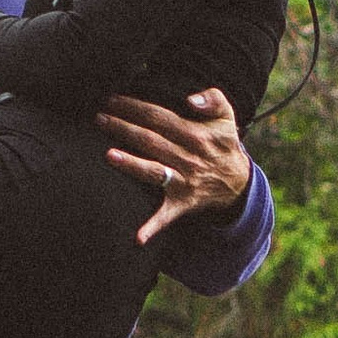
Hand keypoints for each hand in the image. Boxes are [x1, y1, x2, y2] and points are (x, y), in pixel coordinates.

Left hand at [100, 86, 254, 249]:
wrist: (238, 182)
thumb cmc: (224, 144)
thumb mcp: (227, 117)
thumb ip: (213, 98)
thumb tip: (190, 99)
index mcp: (196, 135)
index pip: (159, 117)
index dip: (135, 107)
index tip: (112, 100)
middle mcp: (188, 158)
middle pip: (150, 140)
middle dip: (123, 128)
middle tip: (98, 118)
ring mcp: (183, 182)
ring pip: (153, 171)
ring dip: (130, 164)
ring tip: (108, 154)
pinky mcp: (181, 203)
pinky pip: (166, 216)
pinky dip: (152, 227)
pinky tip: (137, 238)